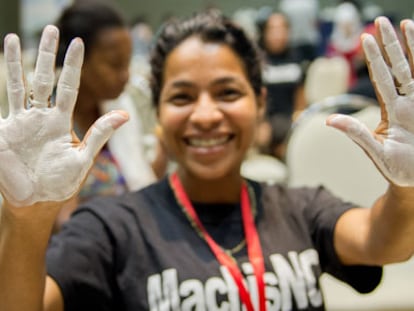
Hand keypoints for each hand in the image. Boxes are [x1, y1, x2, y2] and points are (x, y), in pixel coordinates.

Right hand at [0, 25, 127, 206]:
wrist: (37, 201)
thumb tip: (125, 114)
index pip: (68, 86)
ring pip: (20, 85)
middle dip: (47, 54)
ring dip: (17, 61)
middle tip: (52, 28)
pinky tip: (0, 65)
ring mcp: (21, 121)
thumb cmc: (62, 183)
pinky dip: (3, 84)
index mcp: (61, 121)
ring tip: (14, 37)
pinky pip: (3, 103)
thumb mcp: (84, 159)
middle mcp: (42, 116)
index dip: (73, 65)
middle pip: (44, 78)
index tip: (78, 42)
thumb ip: (100, 134)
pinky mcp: (5, 130)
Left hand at [327, 16, 413, 186]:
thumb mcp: (376, 152)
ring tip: (405, 23)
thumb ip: (356, 134)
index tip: (365, 38)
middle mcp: (405, 103)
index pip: (380, 78)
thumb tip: (328, 121)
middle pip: (397, 67)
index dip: (374, 58)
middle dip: (390, 44)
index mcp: (391, 112)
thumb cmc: (398, 170)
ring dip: (410, 47)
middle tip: (381, 20)